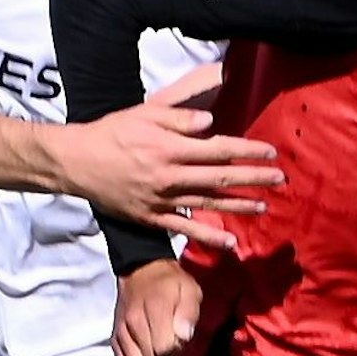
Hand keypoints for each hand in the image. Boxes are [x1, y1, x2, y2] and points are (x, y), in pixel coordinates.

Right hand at [53, 68, 283, 251]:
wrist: (77, 161)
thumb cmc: (113, 131)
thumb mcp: (145, 113)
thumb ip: (179, 117)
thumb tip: (212, 122)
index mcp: (171, 147)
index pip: (219, 149)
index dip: (248, 151)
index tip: (271, 153)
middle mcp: (170, 175)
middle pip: (220, 177)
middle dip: (253, 178)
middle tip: (279, 179)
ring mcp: (162, 200)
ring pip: (208, 204)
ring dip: (238, 205)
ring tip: (263, 206)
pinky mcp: (152, 217)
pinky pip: (185, 229)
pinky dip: (208, 236)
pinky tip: (229, 242)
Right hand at [113, 260, 200, 355]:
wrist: (141, 272)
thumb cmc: (170, 284)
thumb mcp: (189, 289)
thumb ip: (189, 312)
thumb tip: (183, 335)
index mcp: (155, 308)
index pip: (164, 349)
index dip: (176, 351)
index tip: (180, 341)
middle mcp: (133, 323)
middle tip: (171, 349)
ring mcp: (121, 334)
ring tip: (159, 354)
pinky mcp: (114, 341)